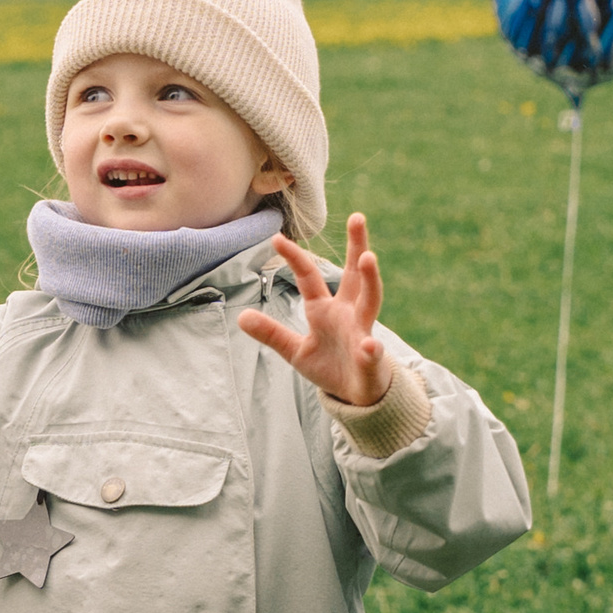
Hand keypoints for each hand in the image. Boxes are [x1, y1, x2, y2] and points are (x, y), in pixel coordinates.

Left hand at [237, 213, 391, 406]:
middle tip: (357, 217)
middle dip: (356, 246)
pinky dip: (370, 351)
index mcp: (325, 310)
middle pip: (354, 275)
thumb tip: (241, 317)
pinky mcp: (371, 360)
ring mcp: (362, 333)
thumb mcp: (295, 350)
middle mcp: (348, 314)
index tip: (277, 238)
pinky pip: (371, 354)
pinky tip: (368, 347)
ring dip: (370, 280)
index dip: (294, 258)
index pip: (309, 278)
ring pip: (371, 301)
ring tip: (368, 258)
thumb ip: (271, 333)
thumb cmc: (329, 366)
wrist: (358, 395)